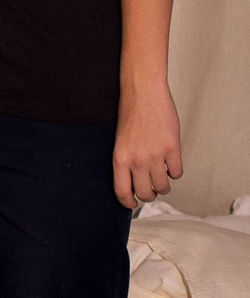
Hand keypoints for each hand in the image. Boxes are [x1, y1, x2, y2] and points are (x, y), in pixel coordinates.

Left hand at [113, 83, 181, 207]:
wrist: (143, 93)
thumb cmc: (131, 114)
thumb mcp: (120, 142)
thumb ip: (126, 162)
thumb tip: (133, 182)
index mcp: (120, 159)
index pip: (123, 192)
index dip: (129, 203)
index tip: (133, 204)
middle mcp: (137, 160)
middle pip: (146, 193)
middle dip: (149, 194)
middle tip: (151, 188)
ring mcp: (155, 155)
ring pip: (163, 186)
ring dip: (164, 184)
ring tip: (162, 174)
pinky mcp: (172, 148)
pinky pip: (177, 172)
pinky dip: (175, 171)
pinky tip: (170, 161)